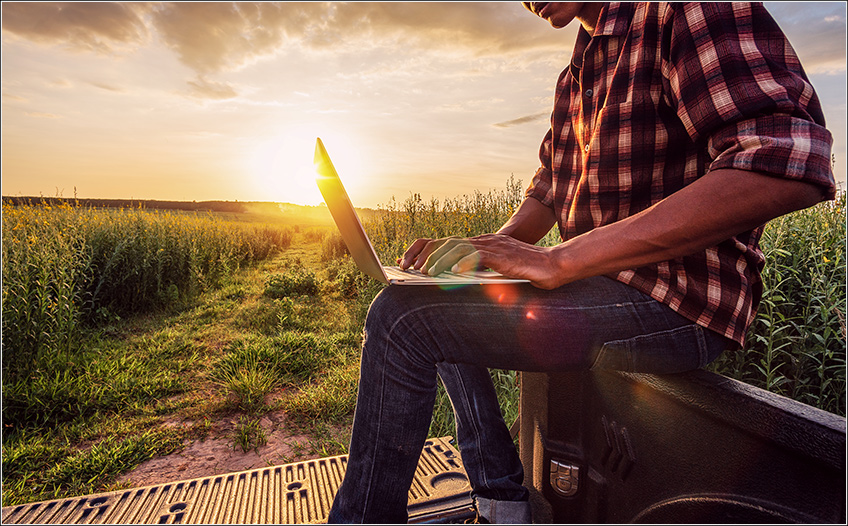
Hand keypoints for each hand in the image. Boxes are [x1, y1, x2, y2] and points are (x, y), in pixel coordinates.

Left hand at [399, 234, 569, 289]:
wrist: (555, 266)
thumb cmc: (530, 272)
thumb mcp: (499, 275)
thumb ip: (482, 275)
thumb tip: (461, 281)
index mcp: (483, 244)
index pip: (449, 243)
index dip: (428, 251)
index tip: (412, 262)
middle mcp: (485, 241)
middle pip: (447, 242)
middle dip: (425, 254)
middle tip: (409, 267)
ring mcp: (493, 246)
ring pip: (457, 247)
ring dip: (439, 259)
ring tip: (425, 273)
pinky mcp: (501, 254)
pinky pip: (477, 255)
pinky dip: (462, 263)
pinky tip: (452, 273)